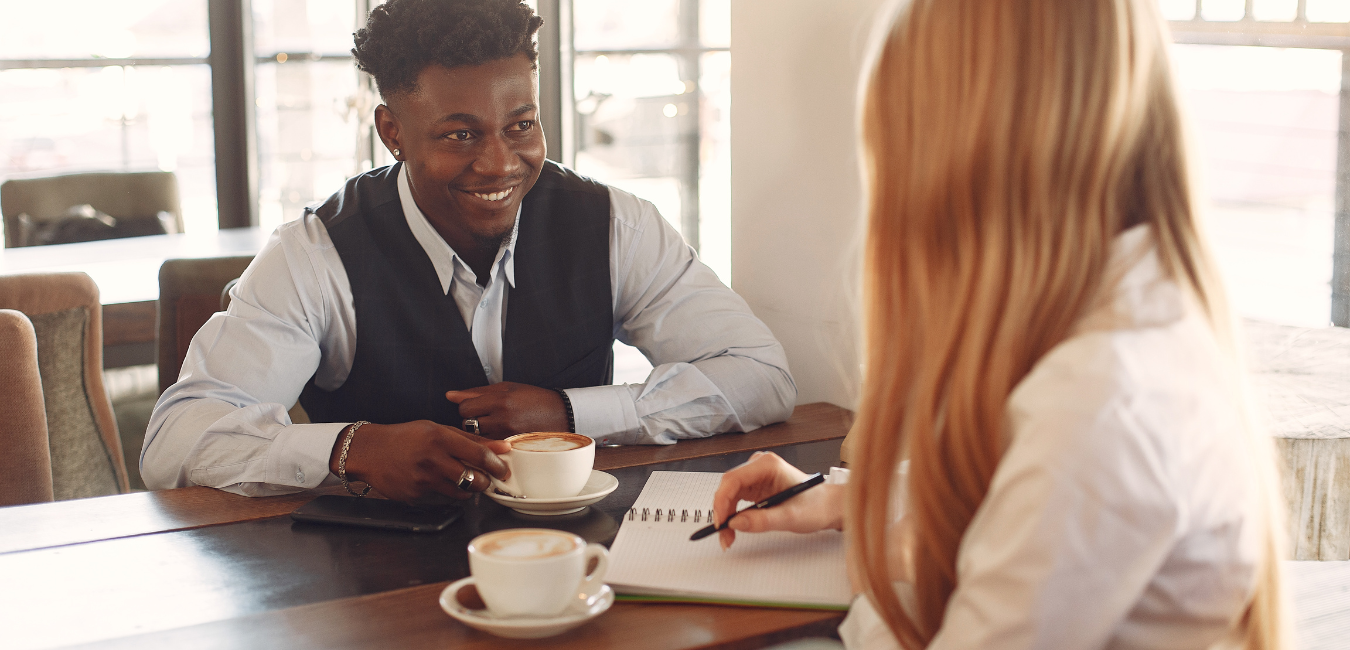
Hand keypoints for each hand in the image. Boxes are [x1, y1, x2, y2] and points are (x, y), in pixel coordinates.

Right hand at [328, 420, 511, 501]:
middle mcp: (432, 459)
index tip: (504, 469)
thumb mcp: (436, 429)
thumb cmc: (404, 437)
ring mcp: (423, 480)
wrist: (369, 452)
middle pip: (474, 479)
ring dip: (468, 488)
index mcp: (439, 438)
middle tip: (487, 478)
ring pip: (461, 493)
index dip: (497, 465)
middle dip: (486, 482)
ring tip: (462, 478)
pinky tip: (435, 480)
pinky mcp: (415, 495)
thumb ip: (469, 439)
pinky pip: (441, 497)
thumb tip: (499, 446)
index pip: (479, 455)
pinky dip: (445, 491)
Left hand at [445, 382, 568, 438]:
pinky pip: (490, 448)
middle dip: (472, 421)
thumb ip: (477, 392)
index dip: (468, 407)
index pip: (465, 407)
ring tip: (494, 428)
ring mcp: (507, 435)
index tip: (476, 407)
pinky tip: (500, 437)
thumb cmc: (534, 399)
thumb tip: (450, 395)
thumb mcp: (507, 388)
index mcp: (500, 400)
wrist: (562, 414)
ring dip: (480, 434)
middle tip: (485, 418)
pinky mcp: (512, 447)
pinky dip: (491, 444)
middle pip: (467, 424)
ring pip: (477, 438)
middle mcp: (502, 418)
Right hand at [712, 451, 844, 549]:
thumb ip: (763, 520)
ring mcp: (756, 475)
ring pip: (729, 494)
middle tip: (723, 536)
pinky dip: (732, 515)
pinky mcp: (755, 486)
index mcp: (767, 465)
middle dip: (722, 513)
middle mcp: (759, 466)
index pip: (733, 479)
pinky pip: (735, 499)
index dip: (722, 502)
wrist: (827, 506)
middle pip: (728, 487)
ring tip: (728, 537)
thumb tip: (736, 523)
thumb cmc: (816, 505)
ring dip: (726, 516)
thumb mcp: (791, 517)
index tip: (721, 523)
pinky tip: (734, 528)